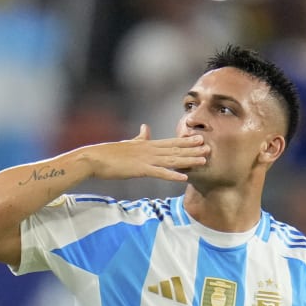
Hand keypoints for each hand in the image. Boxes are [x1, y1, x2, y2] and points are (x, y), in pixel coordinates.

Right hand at [83, 124, 207, 181]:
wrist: (95, 159)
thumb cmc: (109, 153)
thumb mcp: (128, 143)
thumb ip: (139, 137)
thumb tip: (145, 128)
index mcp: (147, 144)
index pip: (171, 142)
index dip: (187, 141)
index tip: (200, 138)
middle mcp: (149, 150)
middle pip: (175, 149)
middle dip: (193, 149)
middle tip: (210, 147)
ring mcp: (146, 159)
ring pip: (172, 160)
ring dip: (189, 160)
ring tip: (203, 160)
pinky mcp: (140, 169)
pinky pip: (160, 173)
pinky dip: (172, 175)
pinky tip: (184, 177)